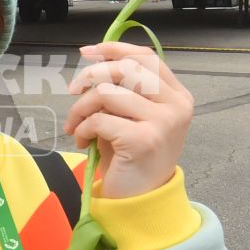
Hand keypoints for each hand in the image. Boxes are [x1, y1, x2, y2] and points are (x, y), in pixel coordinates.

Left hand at [64, 43, 193, 199]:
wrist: (139, 200)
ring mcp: (163, 122)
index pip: (146, 57)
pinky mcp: (143, 139)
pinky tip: (82, 142)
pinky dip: (82, 128)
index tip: (86, 52)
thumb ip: (122, 89)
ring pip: (107, 92)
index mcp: (177, 96)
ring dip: (81, 108)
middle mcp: (176, 106)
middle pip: (126, 68)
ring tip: (76, 126)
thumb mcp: (131, 116)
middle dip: (91, 75)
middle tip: (73, 92)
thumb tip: (92, 59)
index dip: (113, 49)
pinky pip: (99, 119)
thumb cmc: (131, 157)